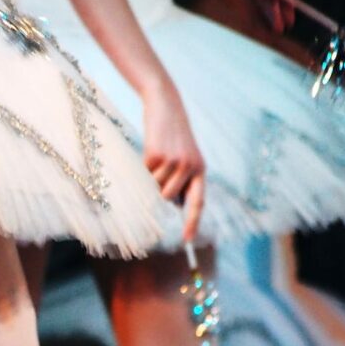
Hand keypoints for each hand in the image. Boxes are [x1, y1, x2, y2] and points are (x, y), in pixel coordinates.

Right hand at [142, 77, 205, 242]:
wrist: (166, 106)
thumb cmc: (173, 136)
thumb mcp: (185, 157)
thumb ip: (183, 180)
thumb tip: (173, 204)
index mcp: (200, 170)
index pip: (198, 202)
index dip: (193, 222)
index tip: (188, 240)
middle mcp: (190, 167)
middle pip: (169, 197)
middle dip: (160, 190)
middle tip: (160, 170)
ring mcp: (174, 161)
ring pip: (156, 187)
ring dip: (151, 177)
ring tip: (158, 156)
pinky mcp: (157, 155)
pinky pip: (145, 173)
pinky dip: (144, 165)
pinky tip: (152, 149)